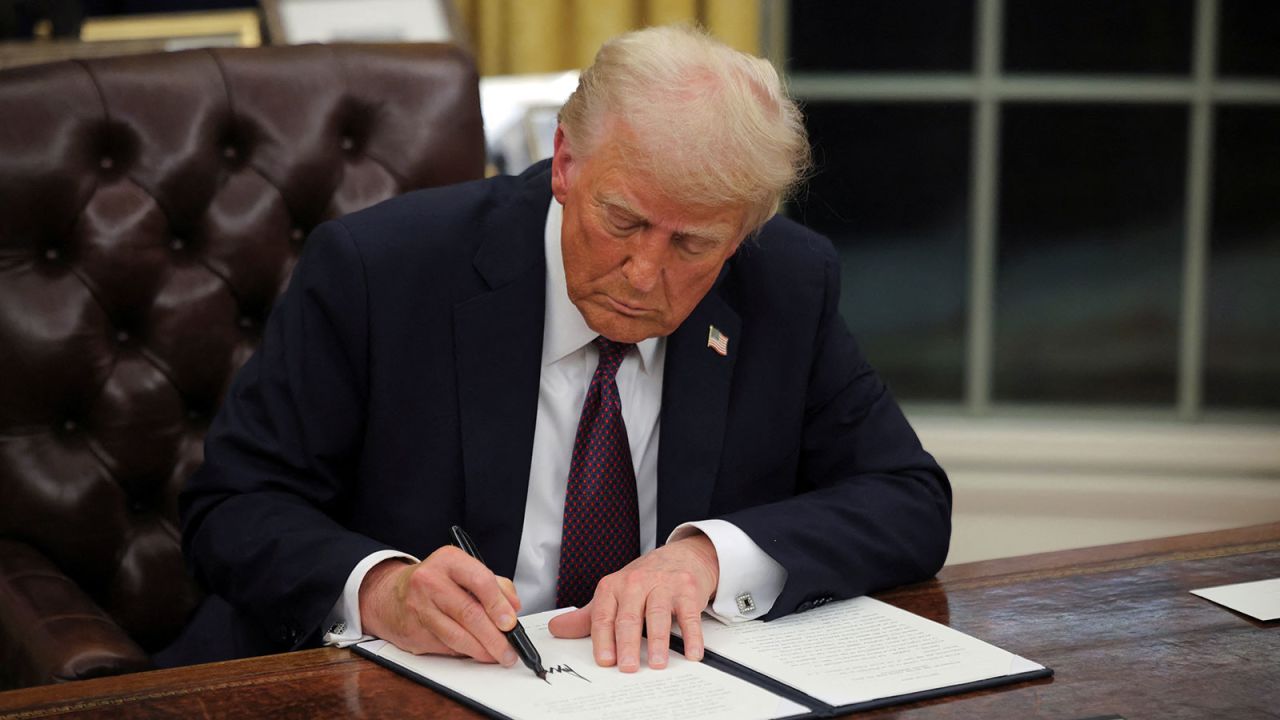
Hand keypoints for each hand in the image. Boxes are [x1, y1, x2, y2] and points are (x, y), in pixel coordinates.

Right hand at [358, 547, 521, 664]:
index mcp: (448, 560)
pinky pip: (446, 647)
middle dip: (495, 637)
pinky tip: (475, 652)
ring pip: (457, 636)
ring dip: (482, 651)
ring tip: (497, 655)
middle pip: (469, 614)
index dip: (499, 605)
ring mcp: (419, 608)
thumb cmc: (435, 581)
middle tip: (509, 649)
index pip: (480, 581)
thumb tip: (513, 608)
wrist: (390, 595)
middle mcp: (430, 581)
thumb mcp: (464, 570)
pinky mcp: (414, 632)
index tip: (511, 623)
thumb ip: (495, 585)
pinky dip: (464, 652)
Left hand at [547, 534, 718, 671]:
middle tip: (628, 666)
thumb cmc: (644, 580)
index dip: (603, 639)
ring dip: (658, 641)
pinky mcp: (687, 590)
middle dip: (627, 643)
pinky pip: (689, 614)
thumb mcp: (613, 594)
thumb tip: (557, 628)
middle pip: (629, 616)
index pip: (603, 615)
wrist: (681, 556)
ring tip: (657, 663)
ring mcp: (663, 585)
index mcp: (613, 586)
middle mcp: (636, 583)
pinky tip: (691, 652)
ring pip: (657, 614)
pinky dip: (692, 635)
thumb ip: (587, 616)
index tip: (604, 660)